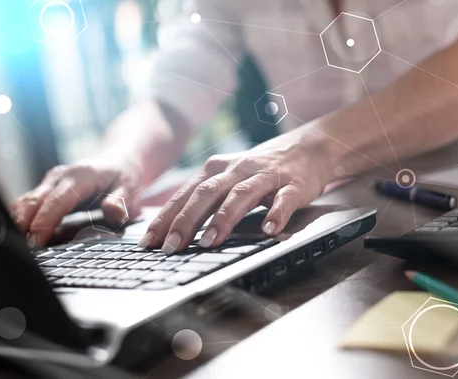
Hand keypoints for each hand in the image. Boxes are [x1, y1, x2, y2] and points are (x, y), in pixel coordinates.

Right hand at [11, 152, 142, 246]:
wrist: (120, 160)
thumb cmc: (124, 176)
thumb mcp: (129, 189)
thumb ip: (120, 202)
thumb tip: (114, 213)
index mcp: (80, 177)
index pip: (56, 202)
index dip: (44, 223)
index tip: (36, 242)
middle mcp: (61, 176)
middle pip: (34, 201)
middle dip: (25, 225)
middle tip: (25, 250)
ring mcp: (52, 181)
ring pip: (26, 201)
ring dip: (21, 222)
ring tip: (22, 245)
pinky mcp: (48, 187)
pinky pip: (29, 202)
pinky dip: (24, 218)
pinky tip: (26, 235)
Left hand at [139, 131, 333, 253]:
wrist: (309, 147)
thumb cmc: (263, 170)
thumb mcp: (230, 179)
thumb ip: (207, 200)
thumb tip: (174, 230)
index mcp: (217, 169)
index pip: (185, 194)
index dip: (165, 218)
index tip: (148, 242)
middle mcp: (237, 169)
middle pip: (206, 193)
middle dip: (186, 221)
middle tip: (170, 247)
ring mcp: (265, 176)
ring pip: (240, 195)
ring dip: (223, 219)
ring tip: (209, 242)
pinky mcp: (293, 184)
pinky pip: (283, 199)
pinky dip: (276, 214)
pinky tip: (270, 230)